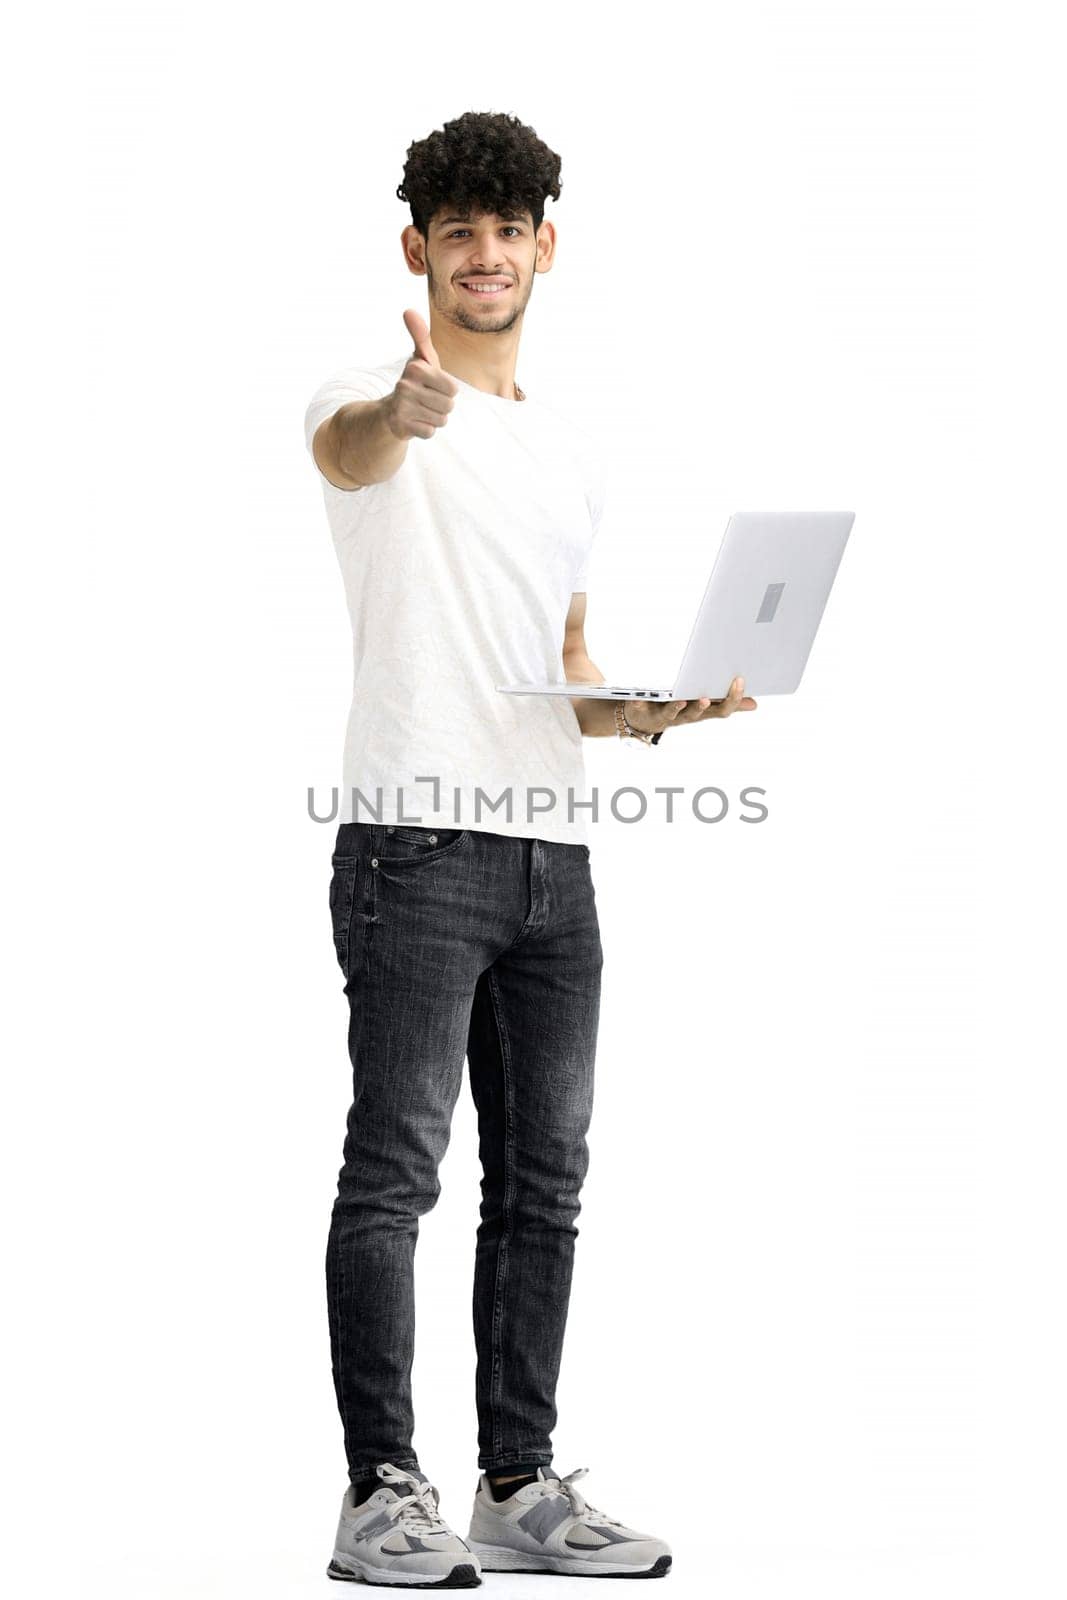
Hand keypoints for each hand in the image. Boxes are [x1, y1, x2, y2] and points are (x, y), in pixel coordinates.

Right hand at [384, 310, 458, 440]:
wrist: (390, 412)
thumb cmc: (415, 382)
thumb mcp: (422, 359)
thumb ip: (420, 336)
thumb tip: (408, 310)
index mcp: (416, 368)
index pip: (453, 389)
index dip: (447, 391)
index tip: (432, 387)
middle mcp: (405, 385)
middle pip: (449, 406)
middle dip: (442, 407)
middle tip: (426, 402)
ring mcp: (402, 406)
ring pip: (441, 420)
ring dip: (434, 419)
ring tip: (420, 411)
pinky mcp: (400, 425)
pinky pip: (430, 432)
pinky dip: (426, 430)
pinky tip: (415, 422)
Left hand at [620, 675, 757, 735]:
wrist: (645, 720)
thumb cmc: (678, 708)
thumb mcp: (704, 707)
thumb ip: (726, 703)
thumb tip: (753, 704)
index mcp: (702, 711)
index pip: (722, 710)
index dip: (732, 698)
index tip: (740, 680)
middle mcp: (685, 716)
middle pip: (699, 714)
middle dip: (704, 707)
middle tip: (707, 698)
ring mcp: (666, 715)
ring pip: (674, 714)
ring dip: (678, 708)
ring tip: (682, 700)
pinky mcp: (646, 711)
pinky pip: (643, 707)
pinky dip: (640, 702)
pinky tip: (638, 698)